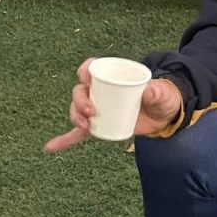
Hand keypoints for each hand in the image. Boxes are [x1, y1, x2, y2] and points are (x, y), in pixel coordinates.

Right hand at [44, 57, 182, 152]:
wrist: (165, 116)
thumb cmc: (162, 98)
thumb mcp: (163, 94)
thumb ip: (158, 92)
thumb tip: (149, 90)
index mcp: (113, 77)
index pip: (92, 69)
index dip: (85, 71)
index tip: (85, 79)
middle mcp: (101, 91)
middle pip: (81, 91)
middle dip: (79, 101)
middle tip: (90, 112)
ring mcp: (98, 109)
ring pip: (77, 110)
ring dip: (75, 117)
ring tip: (85, 126)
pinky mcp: (100, 126)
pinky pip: (79, 133)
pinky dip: (65, 139)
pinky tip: (51, 147)